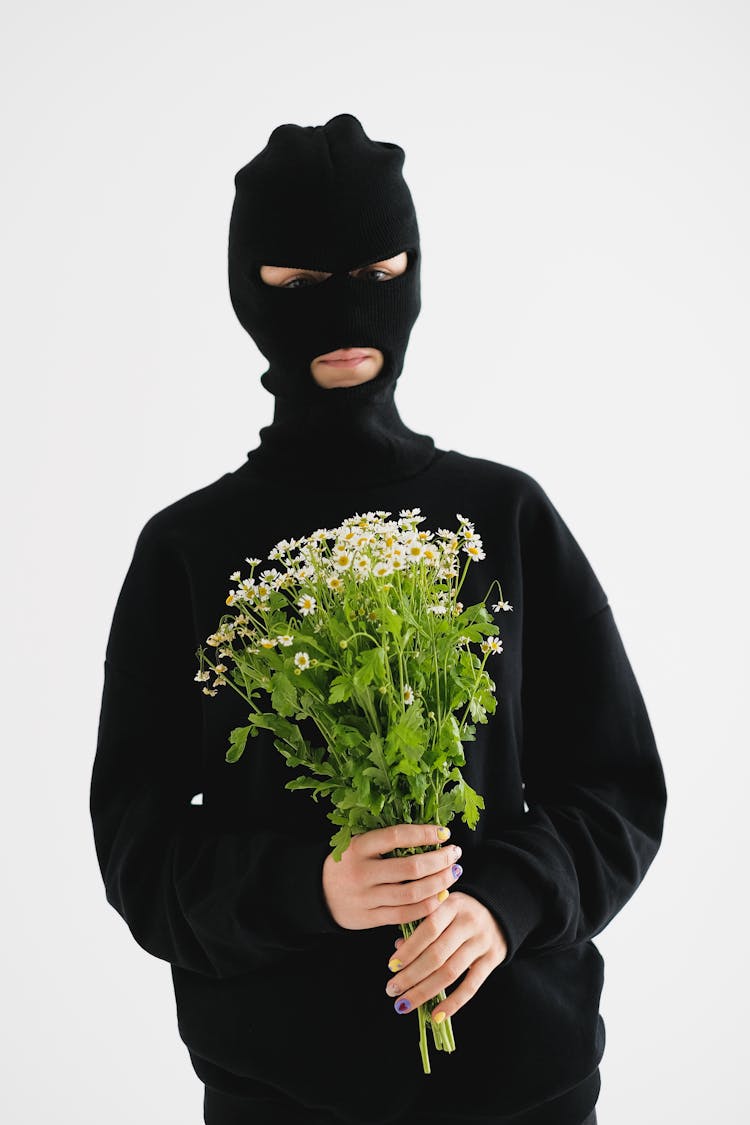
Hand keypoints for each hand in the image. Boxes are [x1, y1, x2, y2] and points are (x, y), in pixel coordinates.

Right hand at [322, 823, 462, 929]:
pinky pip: (405, 915)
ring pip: (412, 893)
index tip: (445, 833)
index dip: (425, 833)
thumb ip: (387, 840)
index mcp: (358, 847)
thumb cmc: (348, 863)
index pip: (397, 836)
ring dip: (439, 884)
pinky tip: (441, 897)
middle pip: (410, 867)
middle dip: (440, 860)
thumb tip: (430, 833)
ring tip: (453, 874)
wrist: (317, 894)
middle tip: (455, 854)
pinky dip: (427, 907)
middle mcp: (361, 873)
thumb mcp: (359, 845)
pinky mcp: (369, 919)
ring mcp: (365, 898)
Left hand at [384, 891, 507, 1017]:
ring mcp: (482, 942)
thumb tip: (398, 947)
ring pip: (450, 972)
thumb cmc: (460, 911)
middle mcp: (469, 922)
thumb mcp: (442, 907)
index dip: (409, 949)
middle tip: (391, 990)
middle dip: (411, 975)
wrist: (499, 911)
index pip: (428, 929)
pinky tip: (436, 1015)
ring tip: (405, 1004)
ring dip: (424, 991)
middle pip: (437, 954)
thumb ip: (421, 924)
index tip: (391, 966)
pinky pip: (472, 986)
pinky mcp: (493, 960)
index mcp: (452, 905)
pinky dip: (453, 1003)